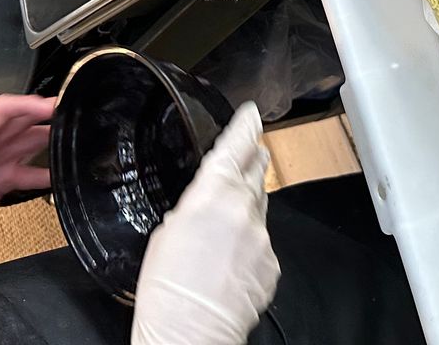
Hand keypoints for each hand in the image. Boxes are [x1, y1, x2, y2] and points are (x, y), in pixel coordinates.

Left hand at [0, 93, 53, 309]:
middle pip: (16, 123)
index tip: (50, 105)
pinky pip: (20, 169)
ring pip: (21, 143)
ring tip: (70, 140)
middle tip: (71, 115)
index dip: (25, 104)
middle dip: (43, 115)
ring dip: (44, 140)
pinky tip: (55, 175)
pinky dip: (39, 170)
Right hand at [131, 103, 279, 344]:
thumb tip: (204, 204)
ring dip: (248, 207)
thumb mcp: (167, 231)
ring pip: (259, 210)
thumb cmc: (167, 290)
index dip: (246, 126)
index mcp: (213, 194)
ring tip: (230, 216)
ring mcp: (262, 238)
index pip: (236, 146)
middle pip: (256, 172)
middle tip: (253, 150)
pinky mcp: (272, 264)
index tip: (252, 114)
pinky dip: (250, 246)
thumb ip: (194, 207)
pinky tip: (230, 260)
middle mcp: (244, 210)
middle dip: (254, 159)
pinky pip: (262, 244)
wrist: (190, 333)